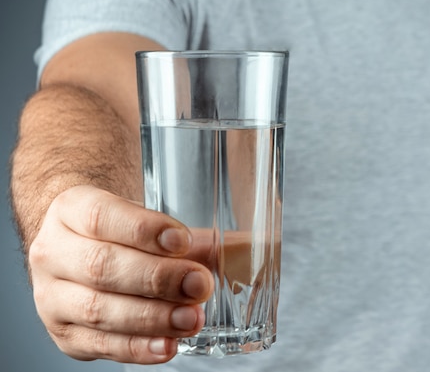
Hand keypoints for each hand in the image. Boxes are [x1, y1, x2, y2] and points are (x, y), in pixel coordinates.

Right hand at [28, 185, 212, 363]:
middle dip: (157, 278)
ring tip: (191, 319)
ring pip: (98, 309)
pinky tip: (168, 345)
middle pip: (101, 266)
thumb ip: (192, 239)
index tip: (182, 240)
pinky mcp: (64, 333)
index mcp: (70, 211)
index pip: (101, 217)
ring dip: (151, 317)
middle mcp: (53, 252)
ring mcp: (52, 297)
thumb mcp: (146, 223)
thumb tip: (247, 249)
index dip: (144, 230)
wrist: (76, 249)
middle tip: (199, 284)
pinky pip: (99, 345)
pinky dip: (137, 348)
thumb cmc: (118, 233)